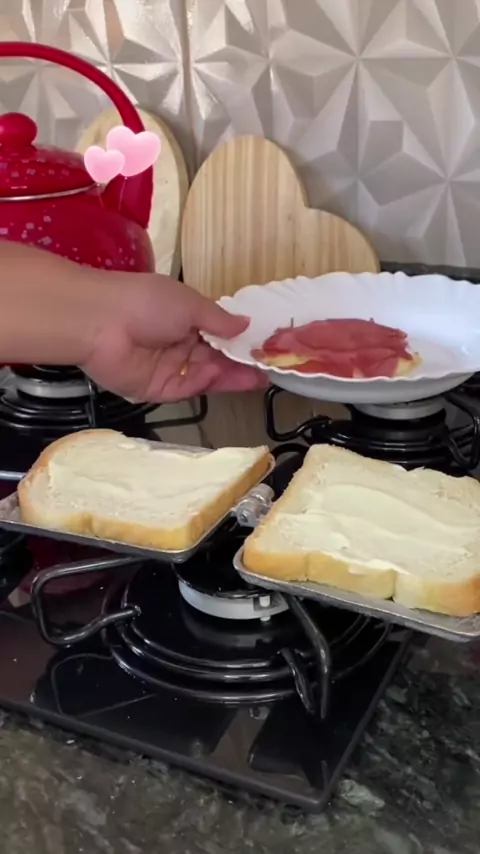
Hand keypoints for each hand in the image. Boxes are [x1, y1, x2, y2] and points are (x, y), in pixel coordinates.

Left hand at [82, 273, 266, 402]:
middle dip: (242, 362)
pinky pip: (190, 388)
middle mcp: (178, 344)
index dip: (240, 341)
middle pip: (215, 357)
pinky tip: (233, 377)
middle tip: (272, 367)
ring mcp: (169, 368)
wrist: (100, 322)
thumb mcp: (189, 303)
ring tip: (262, 375)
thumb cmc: (146, 302)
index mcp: (183, 318)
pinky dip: (210, 383)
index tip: (265, 346)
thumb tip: (245, 323)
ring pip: (206, 375)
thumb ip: (218, 319)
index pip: (218, 334)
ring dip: (232, 375)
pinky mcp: (159, 389)